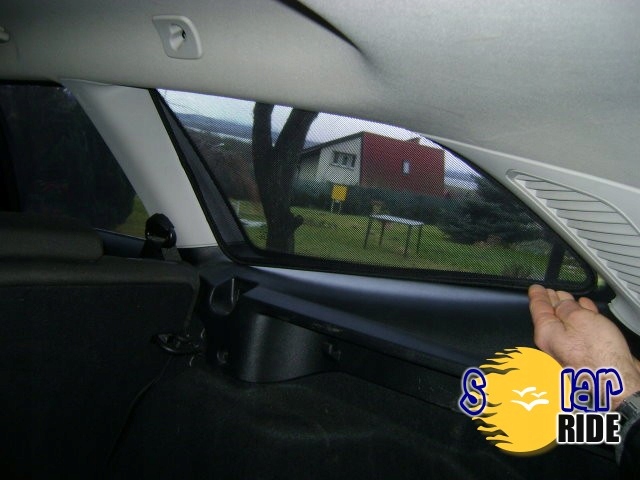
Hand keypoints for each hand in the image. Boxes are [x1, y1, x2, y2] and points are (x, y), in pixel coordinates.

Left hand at [528, 284, 639, 409]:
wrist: (618, 381)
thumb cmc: (597, 353)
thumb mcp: (578, 318)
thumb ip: (566, 307)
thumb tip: (562, 304)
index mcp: (547, 333)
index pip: (538, 308)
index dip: (538, 295)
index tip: (535, 288)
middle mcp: (554, 342)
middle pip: (551, 315)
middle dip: (551, 301)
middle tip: (550, 291)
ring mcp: (569, 348)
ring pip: (566, 322)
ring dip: (568, 308)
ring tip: (567, 297)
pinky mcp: (585, 352)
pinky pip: (579, 329)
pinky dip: (581, 318)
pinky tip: (585, 311)